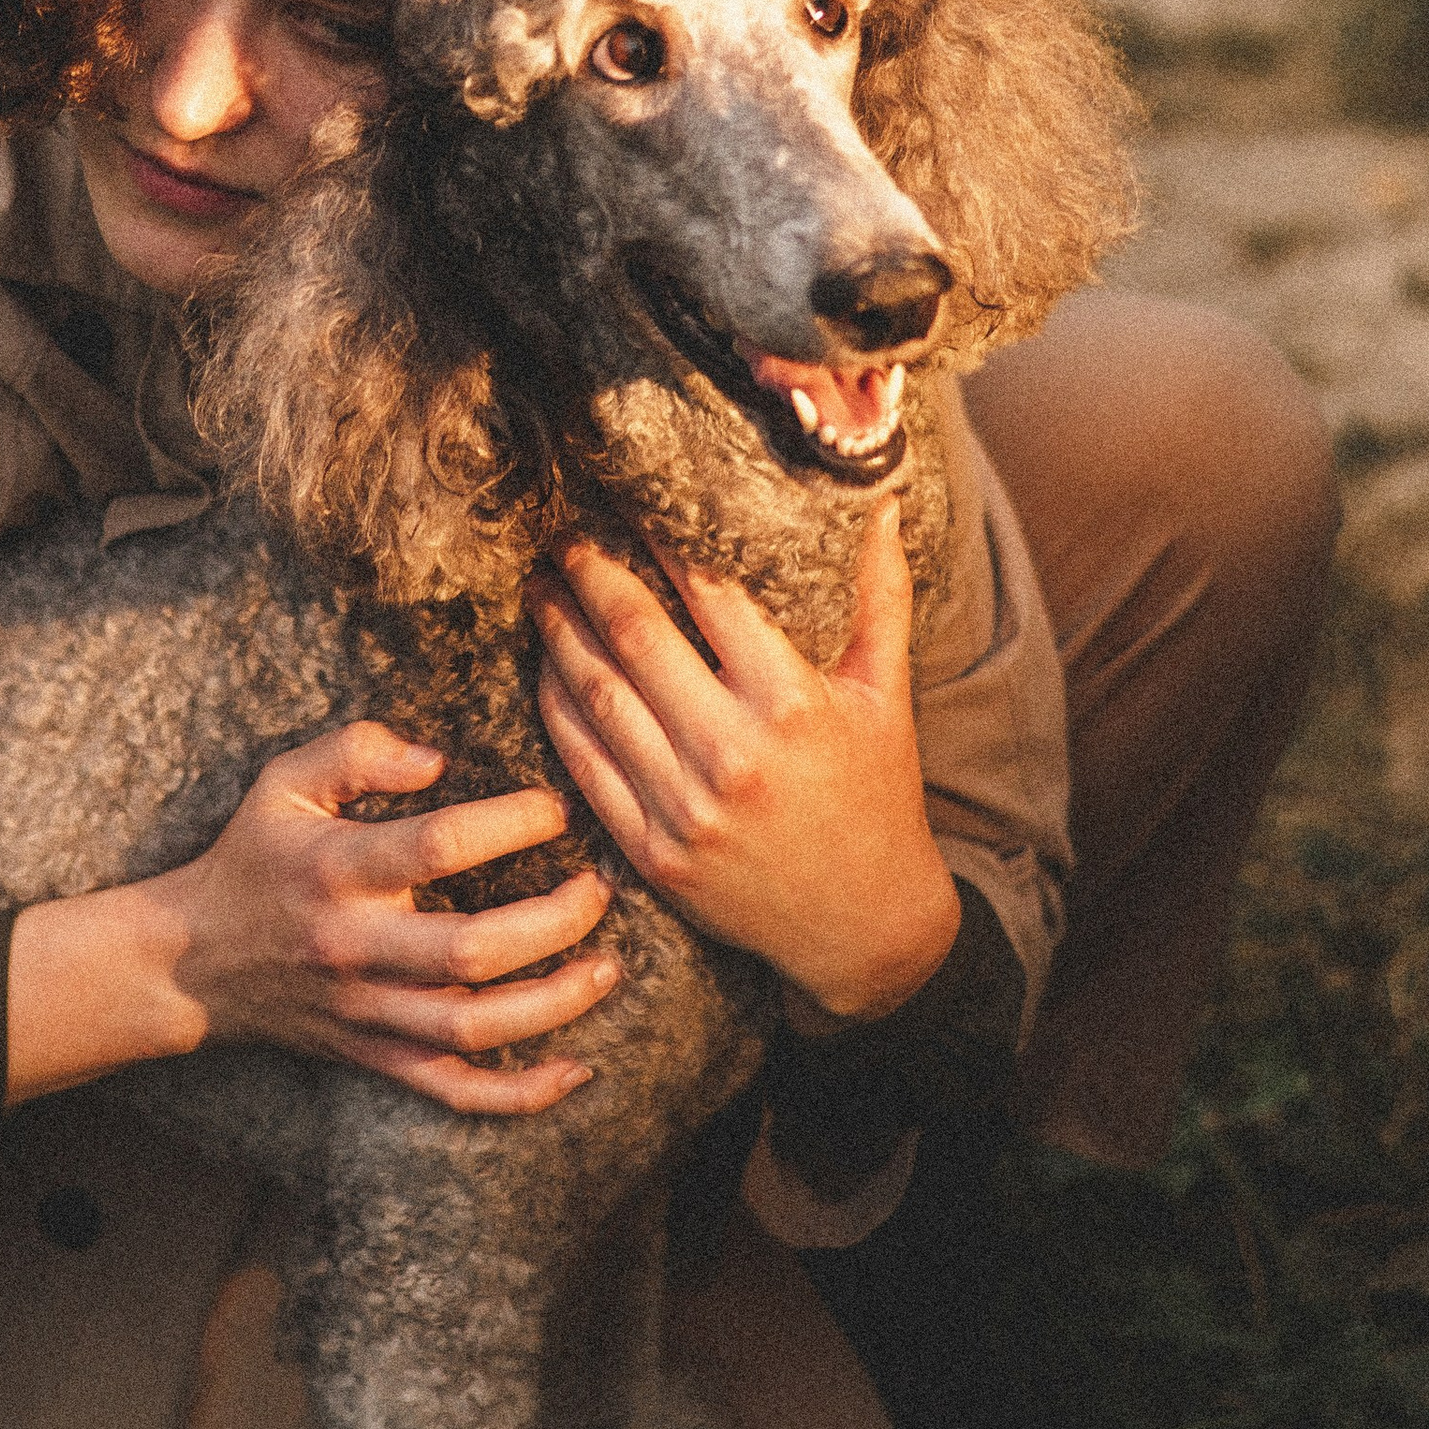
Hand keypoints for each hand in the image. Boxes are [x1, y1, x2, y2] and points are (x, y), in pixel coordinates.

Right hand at [144, 721, 613, 1111]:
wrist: (191, 963)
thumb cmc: (252, 858)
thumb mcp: (282, 783)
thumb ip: (356, 751)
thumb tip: (437, 758)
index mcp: (337, 870)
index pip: (438, 845)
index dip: (511, 824)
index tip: (557, 810)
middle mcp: (356, 946)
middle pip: (472, 947)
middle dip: (555, 921)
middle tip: (600, 890)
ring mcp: (367, 1011)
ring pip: (473, 1025)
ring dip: (554, 1002)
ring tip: (606, 968)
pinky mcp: (374, 1056)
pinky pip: (453, 1088)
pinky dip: (519, 1093)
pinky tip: (576, 1071)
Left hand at [529, 501, 958, 1021]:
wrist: (866, 927)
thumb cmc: (879, 796)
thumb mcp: (886, 695)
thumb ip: (880, 597)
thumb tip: (883, 505)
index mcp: (792, 703)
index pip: (709, 594)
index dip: (659, 539)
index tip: (628, 501)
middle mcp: (733, 753)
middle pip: (636, 637)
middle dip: (590, 577)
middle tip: (563, 538)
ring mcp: (685, 808)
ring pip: (596, 697)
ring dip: (558, 634)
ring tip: (541, 590)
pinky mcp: (652, 852)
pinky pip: (584, 764)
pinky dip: (557, 709)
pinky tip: (546, 669)